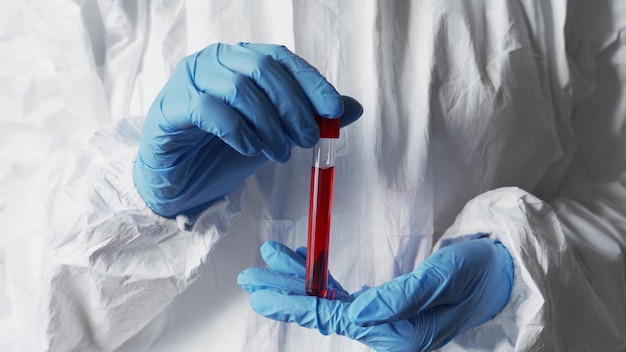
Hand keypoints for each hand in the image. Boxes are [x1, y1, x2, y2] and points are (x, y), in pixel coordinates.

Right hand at [133, 43, 362, 217]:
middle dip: (293, 106)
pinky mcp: (172, 107)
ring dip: (268, 125)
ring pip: (238, 89)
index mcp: (240, 60)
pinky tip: (251, 150)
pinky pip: (209, 110)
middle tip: (308, 139)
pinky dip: (238, 132)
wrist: (178, 178)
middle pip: (262, 69)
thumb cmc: (223, 149)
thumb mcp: (274, 133)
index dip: (311, 83)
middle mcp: (215, 62)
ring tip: (280, 153)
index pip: (281, 59)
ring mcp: (190, 81)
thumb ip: (307, 117)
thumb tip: (352, 108)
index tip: (334, 110)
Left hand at [238, 238, 512, 351]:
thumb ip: (398, 297)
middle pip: (324, 311)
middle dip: (286, 292)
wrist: (499, 272)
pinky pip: (344, 295)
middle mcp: (386, 332)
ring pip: (330, 301)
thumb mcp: (441, 280)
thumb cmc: (476, 274)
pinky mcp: (386, 306)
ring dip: (300, 280)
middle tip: (251, 277)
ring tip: (271, 260)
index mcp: (397, 333)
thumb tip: (354, 311)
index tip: (263, 288)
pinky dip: (321, 279)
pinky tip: (304, 264)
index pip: (334, 317)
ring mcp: (384, 320)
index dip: (295, 301)